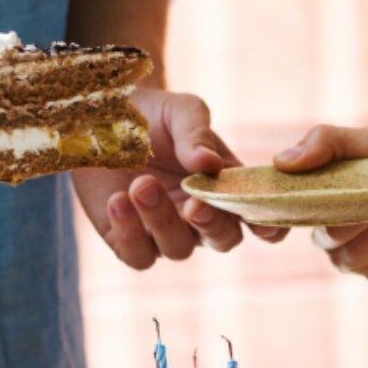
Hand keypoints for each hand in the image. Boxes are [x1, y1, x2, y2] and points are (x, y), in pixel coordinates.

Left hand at [71, 89, 284, 268]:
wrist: (98, 117)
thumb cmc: (151, 114)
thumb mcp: (180, 112)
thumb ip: (195, 135)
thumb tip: (208, 163)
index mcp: (225, 186)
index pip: (257, 215)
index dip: (269, 227)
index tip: (266, 229)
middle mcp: (200, 214)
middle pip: (224, 240)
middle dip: (213, 225)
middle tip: (194, 203)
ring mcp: (164, 231)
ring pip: (178, 249)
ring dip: (163, 221)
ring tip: (141, 184)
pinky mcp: (128, 240)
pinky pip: (137, 255)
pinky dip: (129, 231)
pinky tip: (117, 200)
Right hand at [273, 125, 367, 279]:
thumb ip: (331, 142)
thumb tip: (282, 161)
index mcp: (319, 181)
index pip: (280, 184)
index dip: (271, 187)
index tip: (279, 178)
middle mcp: (322, 213)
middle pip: (299, 210)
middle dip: (322, 196)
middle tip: (360, 179)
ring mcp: (339, 242)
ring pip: (329, 232)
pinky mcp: (361, 264)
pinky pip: (357, 250)